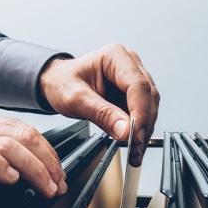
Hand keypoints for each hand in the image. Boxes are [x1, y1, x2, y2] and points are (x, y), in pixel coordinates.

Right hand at [0, 110, 66, 207]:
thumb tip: (33, 169)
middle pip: (24, 135)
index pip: (26, 130)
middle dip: (48, 162)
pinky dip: (2, 168)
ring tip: (43, 187)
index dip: (49, 153)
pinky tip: (11, 180)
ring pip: (8, 145)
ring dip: (34, 169)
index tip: (59, 173)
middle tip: (57, 183)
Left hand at [40, 43, 159, 166]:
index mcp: (115, 57)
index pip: (138, 86)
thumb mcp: (76, 99)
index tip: (135, 135)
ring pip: (150, 107)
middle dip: (144, 126)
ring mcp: (133, 78)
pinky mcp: (134, 93)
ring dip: (144, 131)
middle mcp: (130, 64)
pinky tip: (133, 144)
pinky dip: (139, 130)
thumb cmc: (62, 82)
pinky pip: (143, 112)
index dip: (140, 113)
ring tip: (134, 151)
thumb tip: (125, 130)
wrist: (57, 83)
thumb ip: (101, 114)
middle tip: (135, 148)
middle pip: (148, 97)